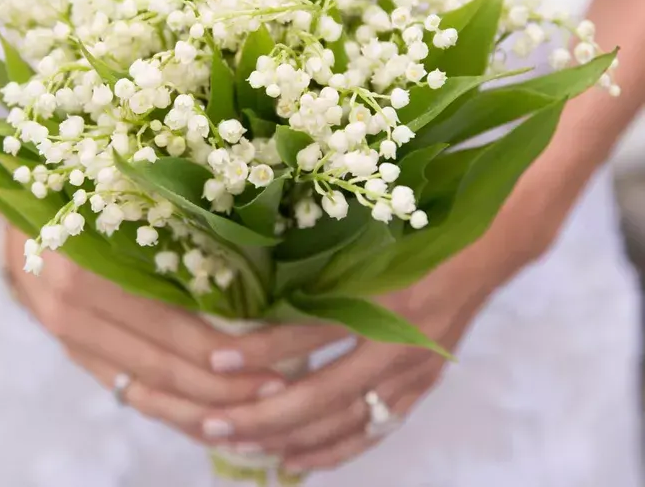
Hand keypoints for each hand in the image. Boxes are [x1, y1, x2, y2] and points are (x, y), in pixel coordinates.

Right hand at [3, 226, 292, 441]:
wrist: (13, 218)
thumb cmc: (81, 194)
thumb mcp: (122, 197)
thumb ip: (174, 226)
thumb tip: (254, 254)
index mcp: (91, 269)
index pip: (174, 328)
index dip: (228, 350)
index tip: (278, 358)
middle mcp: (77, 314)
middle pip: (165, 369)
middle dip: (229, 388)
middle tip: (282, 391)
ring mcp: (74, 343)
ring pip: (149, 395)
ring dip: (206, 412)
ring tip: (257, 418)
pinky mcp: (78, 358)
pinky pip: (131, 396)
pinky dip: (174, 415)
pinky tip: (211, 423)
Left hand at [197, 245, 502, 472]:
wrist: (481, 253)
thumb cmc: (418, 237)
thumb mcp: (370, 243)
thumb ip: (325, 270)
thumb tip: (262, 292)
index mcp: (381, 298)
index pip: (308, 332)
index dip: (261, 349)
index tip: (215, 360)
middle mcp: (396, 343)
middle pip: (320, 393)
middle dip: (263, 414)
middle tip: (215, 425)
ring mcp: (412, 372)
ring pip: (343, 422)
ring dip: (290, 438)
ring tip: (243, 446)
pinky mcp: (421, 387)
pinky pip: (374, 431)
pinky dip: (334, 450)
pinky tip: (297, 459)